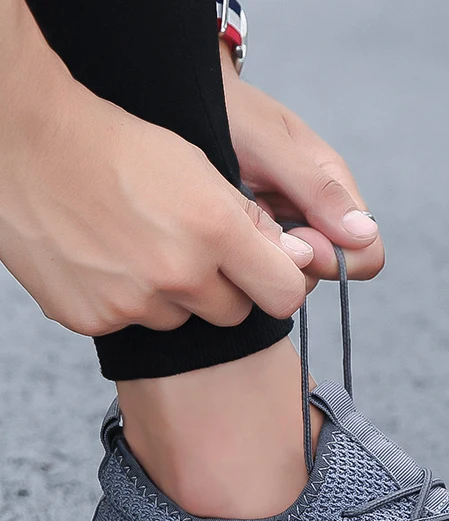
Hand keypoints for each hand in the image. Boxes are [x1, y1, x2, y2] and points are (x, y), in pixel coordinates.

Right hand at [0, 3, 312, 336]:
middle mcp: (179, 273)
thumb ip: (254, 224)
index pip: (285, 295)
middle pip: (234, 313)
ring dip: (174, 297)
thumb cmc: (121, 149)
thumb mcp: (202, 170)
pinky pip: (134, 325)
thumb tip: (299, 262)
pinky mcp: (94, 318)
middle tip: (190, 250)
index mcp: (216, 230)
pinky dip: (127, 302)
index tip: (267, 276)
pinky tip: (106, 262)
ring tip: (139, 248)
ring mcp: (133, 302)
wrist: (25, 145)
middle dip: (224, 289)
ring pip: (183, 320)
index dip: (279, 285)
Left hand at [221, 45, 384, 291]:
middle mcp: (318, 214)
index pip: (366, 253)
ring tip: (239, 222)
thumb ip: (318, 190)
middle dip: (301, 262)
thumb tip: (364, 234)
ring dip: (271, 260)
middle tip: (260, 230)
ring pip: (299, 274)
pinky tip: (229, 231)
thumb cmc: (228, 110)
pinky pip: (267, 267)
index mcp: (335, 188)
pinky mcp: (260, 239)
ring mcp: (288, 229)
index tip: (297, 239)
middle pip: (333, 270)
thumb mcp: (272, 144)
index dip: (337, 259)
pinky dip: (249, 257)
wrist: (185, 102)